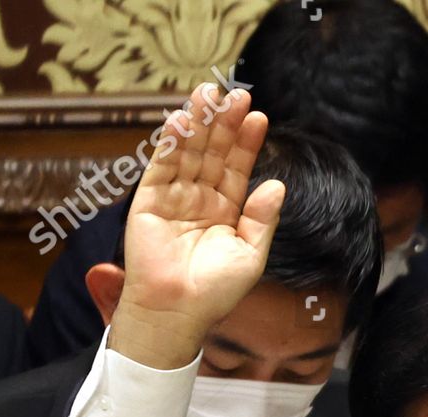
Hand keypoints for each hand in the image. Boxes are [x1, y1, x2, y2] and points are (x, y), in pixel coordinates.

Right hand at [109, 83, 283, 369]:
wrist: (177, 312)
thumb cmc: (215, 293)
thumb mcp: (250, 255)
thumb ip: (262, 219)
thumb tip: (278, 183)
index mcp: (225, 212)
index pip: (237, 169)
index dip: (247, 143)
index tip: (259, 117)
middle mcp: (200, 199)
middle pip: (213, 152)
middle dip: (224, 123)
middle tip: (237, 94)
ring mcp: (174, 197)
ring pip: (188, 151)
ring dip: (198, 122)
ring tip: (210, 94)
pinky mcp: (149, 199)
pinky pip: (161, 164)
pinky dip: (171, 141)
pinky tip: (183, 119)